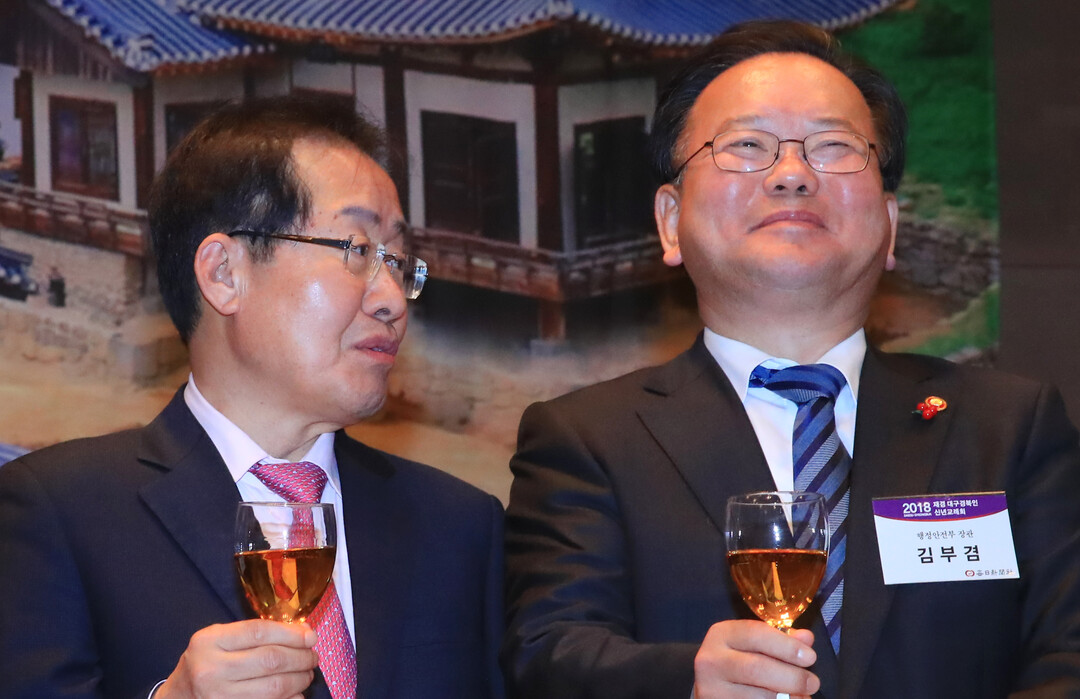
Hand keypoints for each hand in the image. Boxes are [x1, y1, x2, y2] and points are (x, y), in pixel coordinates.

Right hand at [156, 620, 318, 698]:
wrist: (179, 697)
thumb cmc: (205, 663)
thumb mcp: (218, 639)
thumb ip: (253, 634)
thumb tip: (301, 633)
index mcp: (209, 642)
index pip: (259, 632)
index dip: (291, 633)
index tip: (310, 636)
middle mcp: (212, 670)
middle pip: (271, 660)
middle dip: (301, 657)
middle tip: (313, 656)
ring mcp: (220, 697)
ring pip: (275, 687)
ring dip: (299, 679)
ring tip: (306, 673)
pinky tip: (295, 693)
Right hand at [693, 620, 818, 698]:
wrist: (710, 684)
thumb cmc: (738, 658)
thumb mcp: (754, 643)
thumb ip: (780, 639)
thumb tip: (806, 639)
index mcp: (722, 634)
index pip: (755, 634)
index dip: (786, 646)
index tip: (810, 657)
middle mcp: (712, 660)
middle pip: (756, 668)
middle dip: (791, 677)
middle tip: (813, 683)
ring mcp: (712, 688)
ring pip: (756, 696)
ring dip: (787, 698)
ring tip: (803, 697)